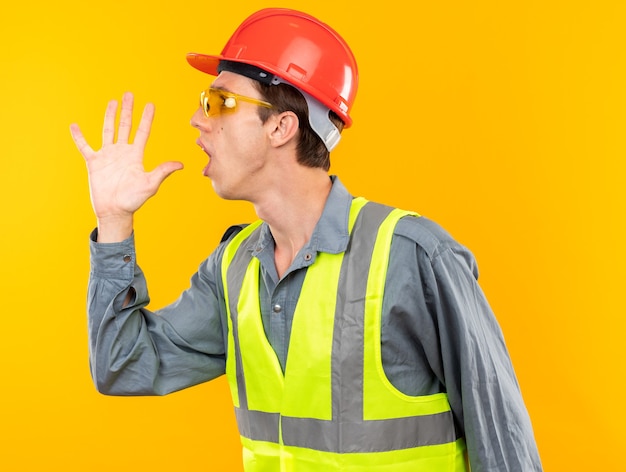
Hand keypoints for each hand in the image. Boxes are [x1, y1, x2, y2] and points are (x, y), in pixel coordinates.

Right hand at [70, 92, 182, 240]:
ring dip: (109, 116)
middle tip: (129, 94)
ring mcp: (108, 156)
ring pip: (108, 131)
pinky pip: (85, 147)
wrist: (115, 211)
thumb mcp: (150, 184)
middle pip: (125, 126)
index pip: (142, 132)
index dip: (146, 118)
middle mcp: (122, 152)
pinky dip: (79, 137)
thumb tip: (180, 164)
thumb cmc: (133, 200)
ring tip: (112, 102)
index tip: (150, 104)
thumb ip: (162, 171)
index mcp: (136, 155)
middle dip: (128, 110)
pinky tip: (74, 126)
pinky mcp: (94, 163)